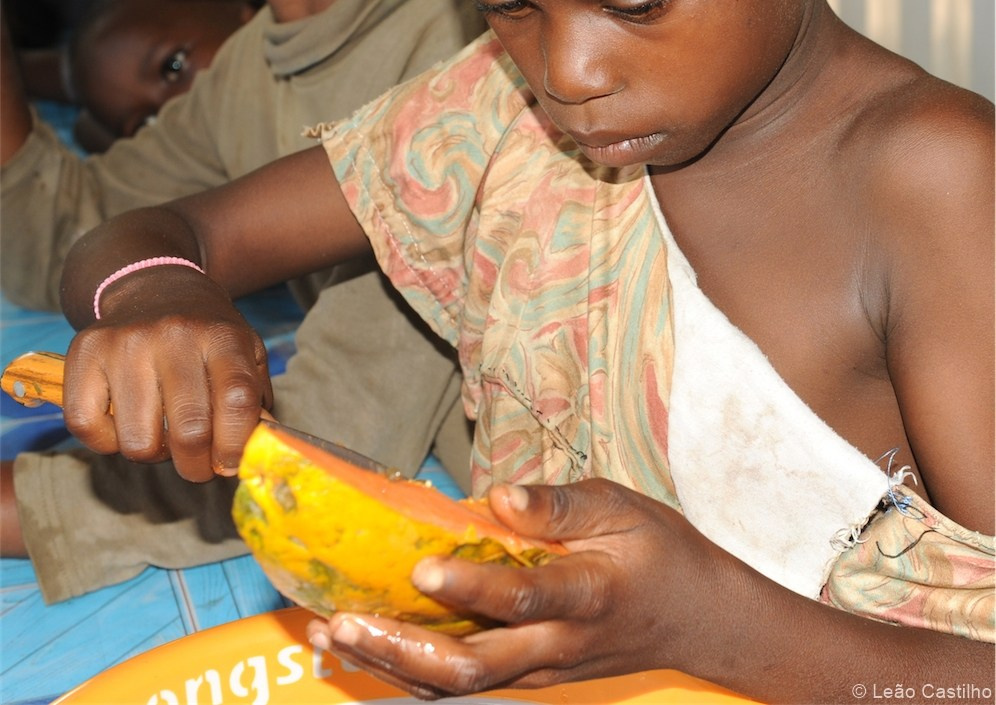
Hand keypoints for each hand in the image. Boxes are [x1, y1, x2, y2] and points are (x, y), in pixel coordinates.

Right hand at [63, 270, 272, 481]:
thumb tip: (256, 451)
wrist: (158, 287)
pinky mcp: (85, 351)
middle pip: (189, 430)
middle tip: (198, 465)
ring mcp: (126, 343)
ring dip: (153, 453)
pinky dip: (106, 441)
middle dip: (196, 466)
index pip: (237, 400)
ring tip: (161, 434)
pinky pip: (86, 426)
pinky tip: (124, 424)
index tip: (231, 463)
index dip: (236, 444)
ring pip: (138, 440)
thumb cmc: (206, 334)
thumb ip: (255, 401)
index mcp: (222, 336)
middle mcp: (174, 335)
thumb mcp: (245, 352)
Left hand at [306, 478, 734, 698]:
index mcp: (587, 595)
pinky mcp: (532, 676)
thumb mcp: (622, 508)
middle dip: (402, 647)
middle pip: (473, 667)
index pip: (523, 598)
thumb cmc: (660, 553)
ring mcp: (542, 670)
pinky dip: (414, 666)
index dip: (472, 587)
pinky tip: (373, 643)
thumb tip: (499, 498)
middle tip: (344, 622)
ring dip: (394, 663)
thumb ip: (560, 506)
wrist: (699, 620)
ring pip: (460, 684)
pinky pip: (467, 680)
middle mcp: (557, 647)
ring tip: (336, 633)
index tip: (421, 566)